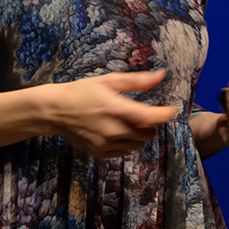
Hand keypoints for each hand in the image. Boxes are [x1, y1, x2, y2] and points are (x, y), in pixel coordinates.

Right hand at [45, 68, 176, 158]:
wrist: (56, 111)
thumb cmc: (83, 91)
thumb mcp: (110, 81)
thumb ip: (137, 81)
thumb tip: (161, 75)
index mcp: (116, 108)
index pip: (150, 118)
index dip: (165, 115)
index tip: (173, 110)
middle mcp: (112, 130)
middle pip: (148, 134)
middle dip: (150, 124)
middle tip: (142, 113)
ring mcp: (106, 144)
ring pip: (138, 144)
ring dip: (139, 134)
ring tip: (127, 122)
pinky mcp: (100, 153)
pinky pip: (124, 151)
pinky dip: (126, 143)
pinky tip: (116, 131)